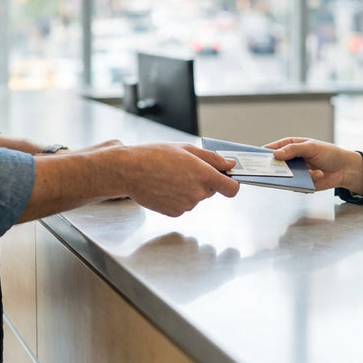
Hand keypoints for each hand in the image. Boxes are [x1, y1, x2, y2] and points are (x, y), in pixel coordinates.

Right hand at [118, 142, 240, 216]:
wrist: (129, 171)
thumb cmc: (155, 156)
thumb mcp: (186, 148)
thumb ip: (212, 158)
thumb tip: (230, 164)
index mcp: (204, 175)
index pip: (232, 189)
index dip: (231, 183)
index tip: (227, 178)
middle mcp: (198, 193)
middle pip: (212, 190)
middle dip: (204, 181)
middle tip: (185, 169)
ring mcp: (186, 205)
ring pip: (196, 197)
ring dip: (189, 188)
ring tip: (170, 176)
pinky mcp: (175, 213)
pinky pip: (184, 205)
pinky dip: (178, 197)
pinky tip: (165, 186)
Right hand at [264, 137, 362, 195]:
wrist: (345, 170)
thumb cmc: (330, 154)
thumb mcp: (312, 147)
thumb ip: (294, 150)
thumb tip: (276, 154)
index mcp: (292, 146)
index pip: (274, 148)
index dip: (264, 152)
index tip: (254, 157)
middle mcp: (292, 160)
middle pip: (275, 164)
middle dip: (269, 167)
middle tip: (261, 170)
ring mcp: (296, 173)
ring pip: (283, 177)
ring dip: (282, 178)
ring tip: (281, 178)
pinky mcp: (302, 184)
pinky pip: (294, 186)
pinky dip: (298, 185)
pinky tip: (309, 179)